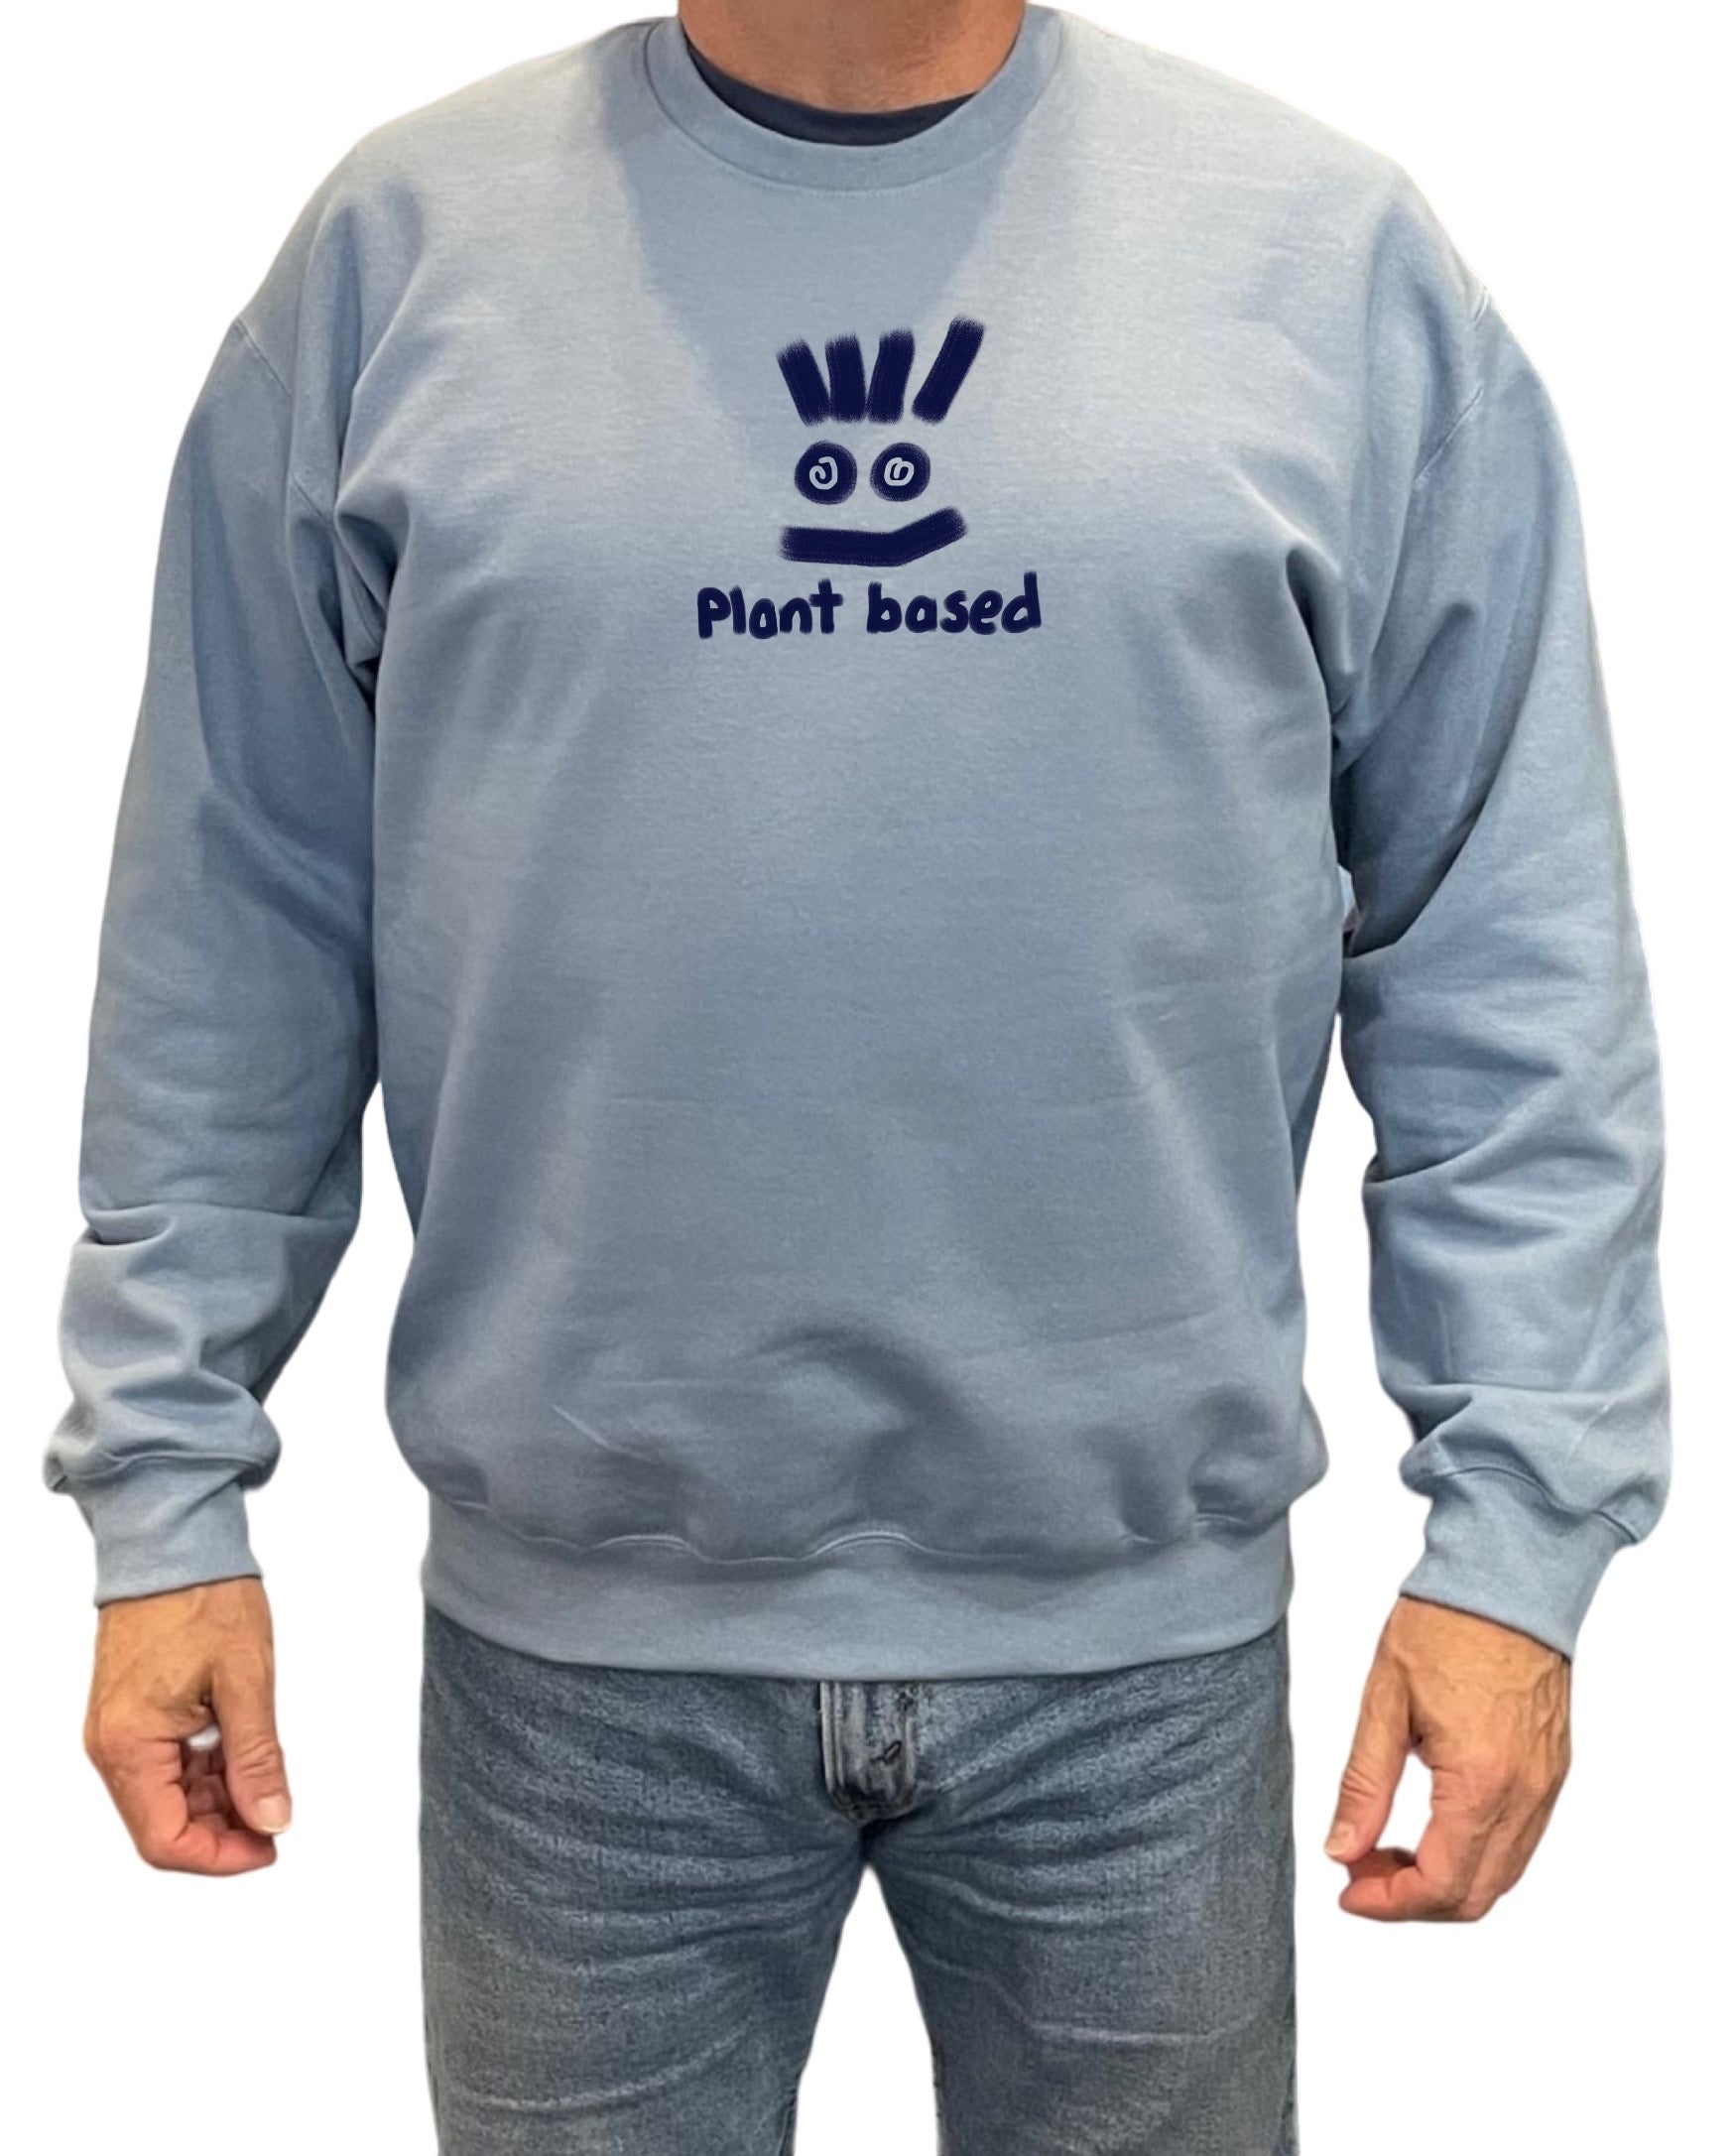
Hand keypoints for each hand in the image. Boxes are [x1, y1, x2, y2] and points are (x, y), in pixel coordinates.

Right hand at [84, 1576, 290, 1874]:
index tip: (268, 1846)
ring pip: (166, 1796)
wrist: (172, 1542)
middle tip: (276, 1814)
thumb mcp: (246, 1682)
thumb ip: (258, 1758)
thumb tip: (271, 1817)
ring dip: (216, 1800)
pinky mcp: (130, 1713)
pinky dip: (205, 1770)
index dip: (221, 1856)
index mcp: (129, 1745)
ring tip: (265, 1777)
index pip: (164, 1840)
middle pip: (163, 1824)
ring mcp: (118, 1729)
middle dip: (223, 1829)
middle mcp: (111, 1745)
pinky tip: (240, 1753)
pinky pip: (164, 1764)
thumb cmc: (201, 1596)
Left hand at [1325, 1595, 1569, 1921]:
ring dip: (1445, 1881)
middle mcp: (1526, 1795)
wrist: (1507, 1578)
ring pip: (1502, 1874)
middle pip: (1476, 1895)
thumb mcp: (1383, 1703)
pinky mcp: (1553, 1771)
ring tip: (1388, 1849)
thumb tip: (1341, 1850)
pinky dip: (1475, 1854)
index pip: (1441, 1884)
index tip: (1348, 1891)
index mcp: (1481, 1781)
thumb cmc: (1444, 1626)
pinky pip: (1520, 1841)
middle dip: (1413, 1900)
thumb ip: (1362, 1786)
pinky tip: (1431, 1828)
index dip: (1389, 1904)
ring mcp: (1547, 1786)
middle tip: (1360, 1870)